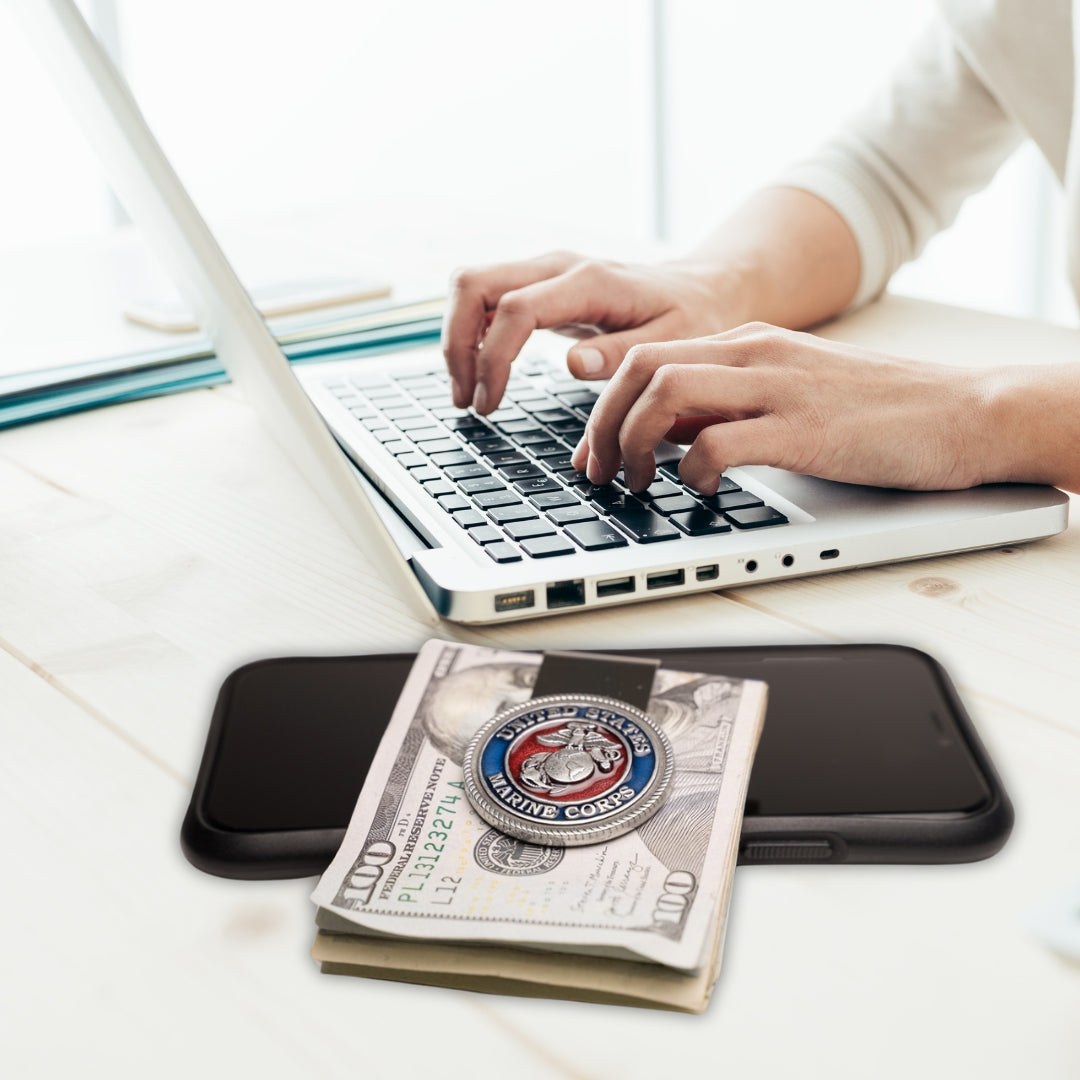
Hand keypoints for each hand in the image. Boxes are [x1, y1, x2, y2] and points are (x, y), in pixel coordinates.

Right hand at [441, 250, 742, 413]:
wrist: (700, 290)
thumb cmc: (690, 320)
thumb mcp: (672, 343)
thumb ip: (621, 354)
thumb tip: (573, 366)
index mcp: (589, 282)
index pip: (514, 309)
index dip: (492, 359)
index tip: (490, 405)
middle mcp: (557, 267)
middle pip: (472, 284)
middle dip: (456, 345)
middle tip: (467, 401)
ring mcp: (543, 272)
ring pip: (468, 286)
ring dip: (456, 339)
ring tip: (469, 394)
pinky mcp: (537, 285)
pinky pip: (483, 298)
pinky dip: (469, 334)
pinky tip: (481, 374)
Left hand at [571, 324, 995, 492]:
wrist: (963, 412)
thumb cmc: (876, 413)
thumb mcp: (787, 393)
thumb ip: (727, 403)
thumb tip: (666, 433)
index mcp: (748, 344)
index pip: (646, 357)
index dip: (603, 408)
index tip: (593, 453)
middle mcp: (755, 355)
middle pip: (639, 368)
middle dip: (602, 425)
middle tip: (598, 474)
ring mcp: (779, 388)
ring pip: (665, 392)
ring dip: (633, 442)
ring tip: (637, 483)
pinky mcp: (805, 430)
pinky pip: (718, 442)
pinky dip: (690, 470)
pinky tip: (699, 490)